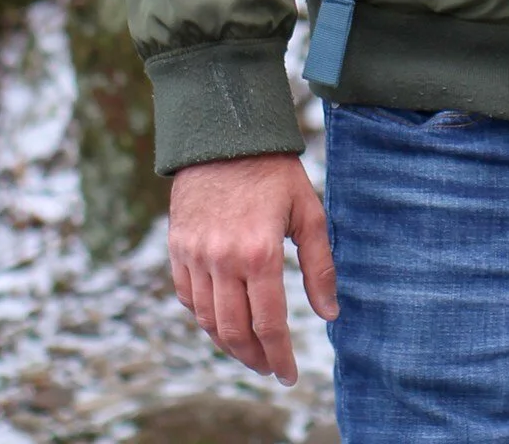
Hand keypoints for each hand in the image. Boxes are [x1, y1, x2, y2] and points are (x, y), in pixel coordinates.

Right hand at [168, 152, 337, 384]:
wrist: (225, 133)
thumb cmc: (274, 170)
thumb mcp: (308, 211)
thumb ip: (319, 265)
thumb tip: (330, 313)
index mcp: (259, 253)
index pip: (269, 324)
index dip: (280, 356)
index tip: (288, 374)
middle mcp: (222, 260)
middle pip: (234, 331)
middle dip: (254, 358)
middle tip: (270, 367)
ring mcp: (195, 255)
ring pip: (207, 320)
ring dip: (228, 344)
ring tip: (249, 351)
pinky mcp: (178, 247)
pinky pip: (186, 296)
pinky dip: (202, 316)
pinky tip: (221, 320)